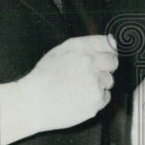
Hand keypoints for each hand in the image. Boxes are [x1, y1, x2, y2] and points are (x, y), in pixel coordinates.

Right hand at [0, 34, 117, 144]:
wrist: (31, 103)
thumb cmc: (43, 78)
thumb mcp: (59, 51)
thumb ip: (87, 44)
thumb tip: (112, 41)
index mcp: (80, 48)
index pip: (108, 44)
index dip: (108, 51)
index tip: (104, 57)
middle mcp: (90, 63)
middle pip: (113, 62)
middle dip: (104, 67)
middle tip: (87, 75)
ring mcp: (94, 83)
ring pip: (108, 81)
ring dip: (98, 84)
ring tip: (78, 88)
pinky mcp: (96, 101)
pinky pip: (105, 97)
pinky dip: (95, 99)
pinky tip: (78, 98)